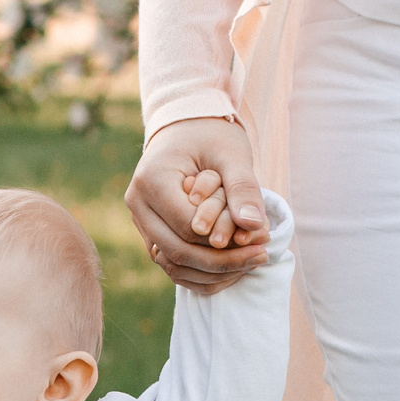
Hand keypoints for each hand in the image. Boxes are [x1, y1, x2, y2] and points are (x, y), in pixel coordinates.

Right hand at [126, 115, 266, 293]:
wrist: (186, 128)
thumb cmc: (210, 135)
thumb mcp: (232, 154)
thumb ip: (243, 188)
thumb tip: (252, 225)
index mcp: (151, 180)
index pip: (188, 227)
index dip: (225, 240)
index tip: (262, 238)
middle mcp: (137, 204)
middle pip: (176, 251)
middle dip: (222, 261)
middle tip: (262, 256)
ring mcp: (140, 221)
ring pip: (171, 264)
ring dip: (212, 272)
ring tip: (251, 261)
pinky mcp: (149, 232)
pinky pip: (171, 264)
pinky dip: (201, 271)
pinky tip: (234, 266)